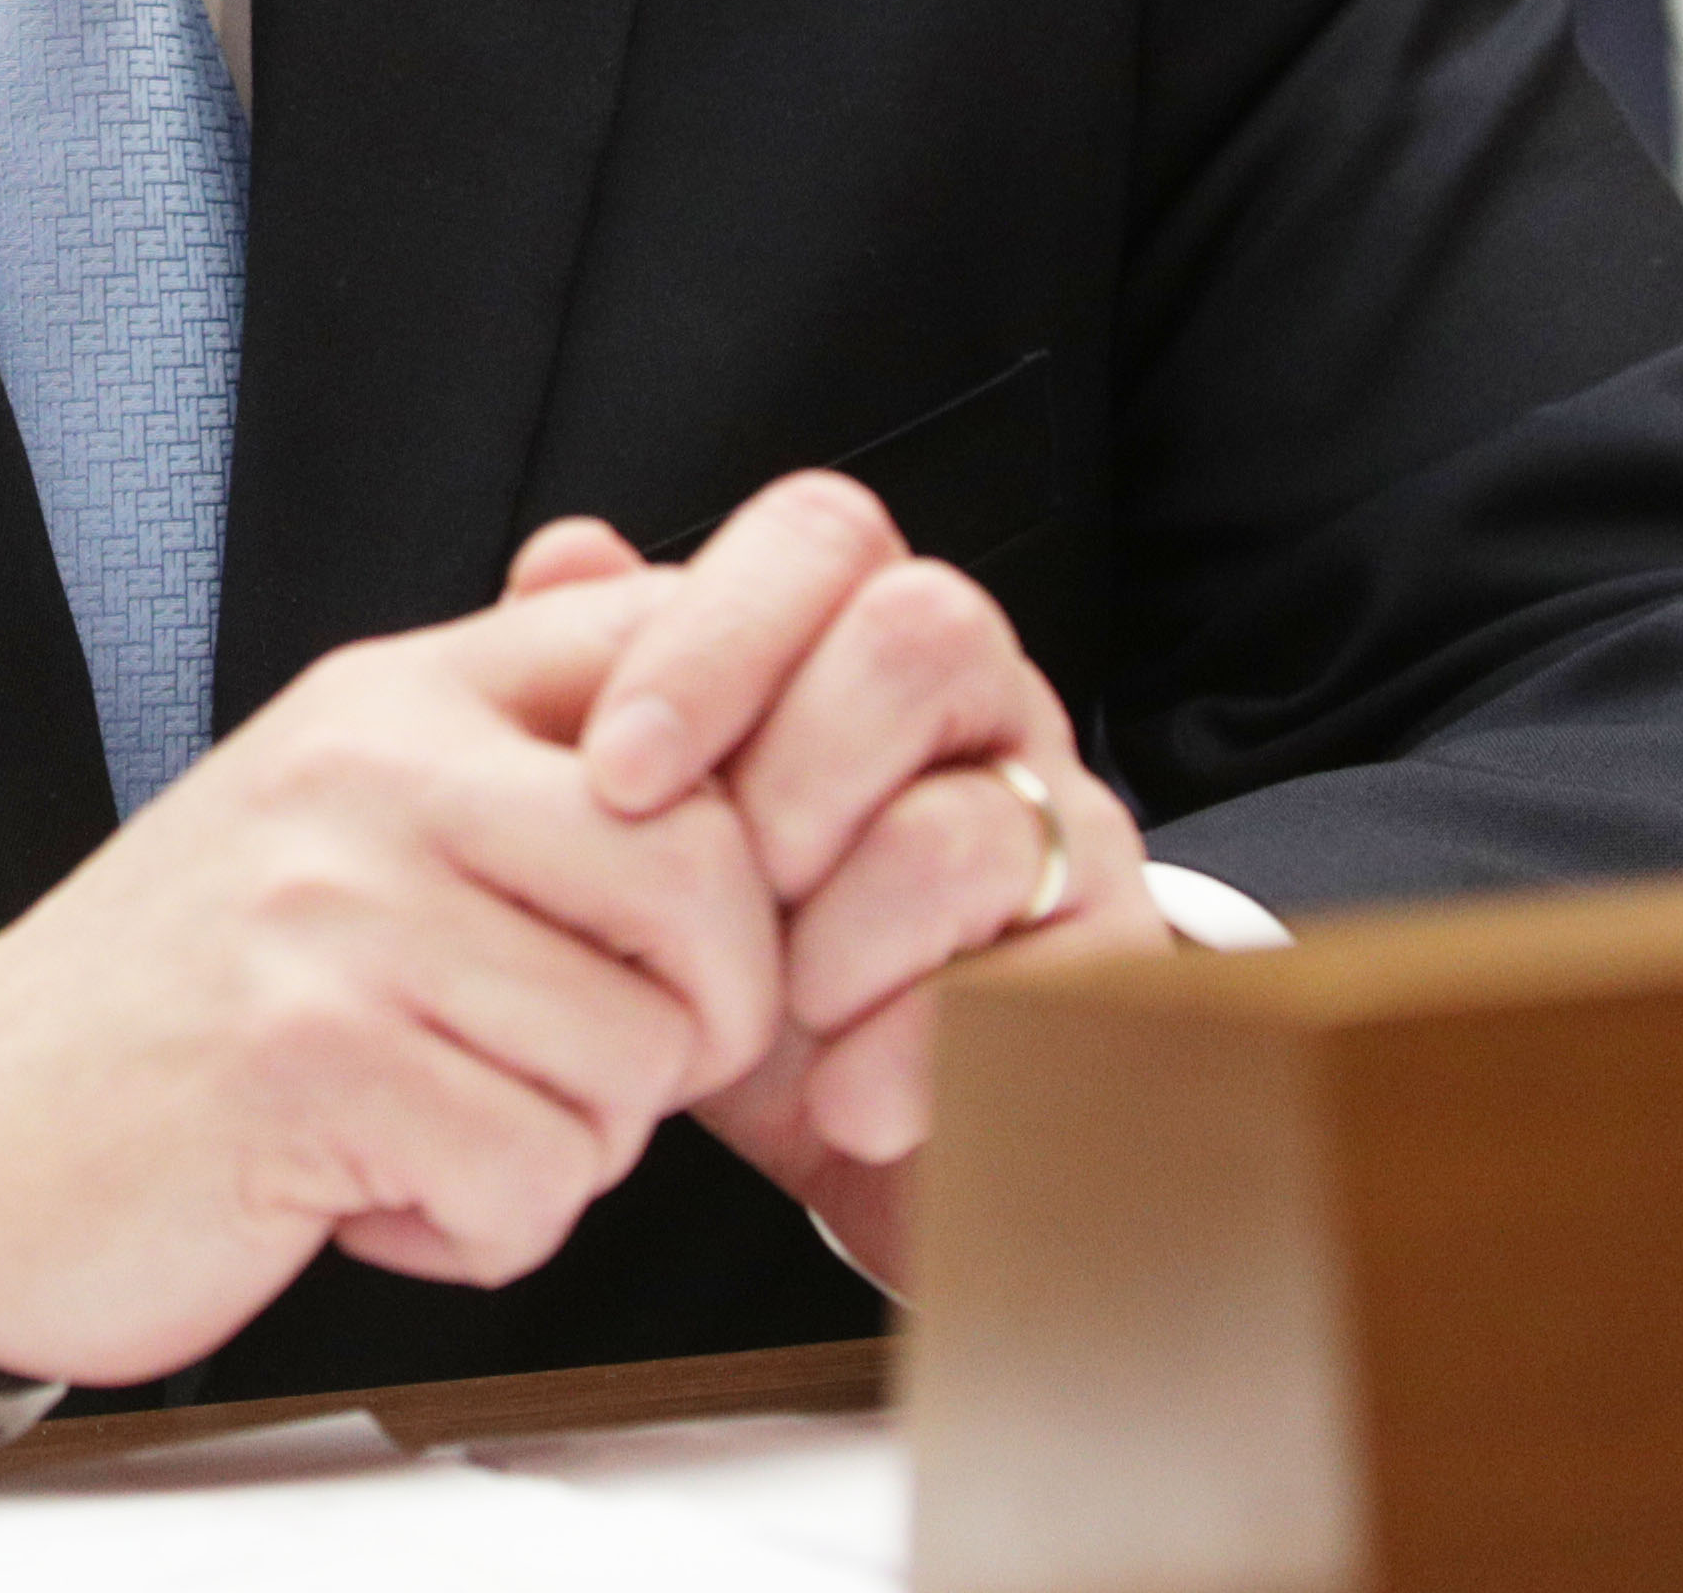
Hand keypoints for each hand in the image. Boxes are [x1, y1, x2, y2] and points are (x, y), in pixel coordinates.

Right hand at [0, 566, 792, 1390]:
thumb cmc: (186, 997)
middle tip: (610, 1072)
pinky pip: (535, 1179)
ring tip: (440, 1130)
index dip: (763, 785)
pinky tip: (375, 1197)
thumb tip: (672, 632)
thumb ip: (502, 742)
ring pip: (636, 1059)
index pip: (672, 640)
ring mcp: (335, 910)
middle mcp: (371, 772)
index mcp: (395, 694)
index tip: (706, 912)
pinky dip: (483, 1233)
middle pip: (708, 872)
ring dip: (570, 1152)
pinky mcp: (309, 1062)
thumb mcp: (340, 815)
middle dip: (703, 1017)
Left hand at [514, 476, 1164, 1280]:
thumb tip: (567, 555)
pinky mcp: (1116, 978)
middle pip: (925, 631)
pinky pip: (1040, 991)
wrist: (858, 1144)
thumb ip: (594, 687)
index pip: (822, 536)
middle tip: (727, 893)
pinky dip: (914, 1058)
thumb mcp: (650, 835)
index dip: (716, 635)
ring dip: (840, 940)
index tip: (616, 775)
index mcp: (861, 645)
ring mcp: (1066, 836)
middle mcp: (985, 711)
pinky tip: (848, 1105)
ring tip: (783, 1015)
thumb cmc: (740, 964)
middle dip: (794, 770)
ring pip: (968, 827)